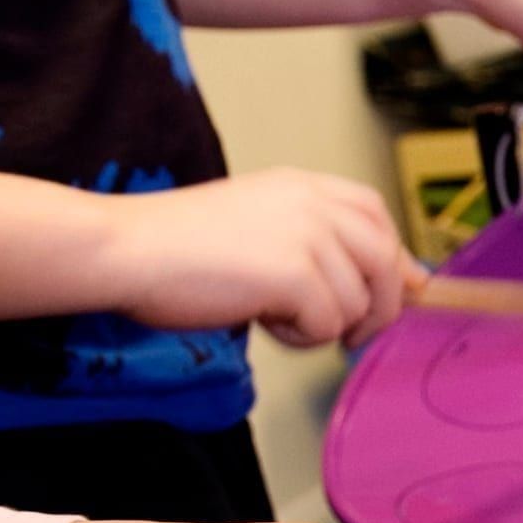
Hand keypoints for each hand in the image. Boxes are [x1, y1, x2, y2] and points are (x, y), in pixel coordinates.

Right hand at [102, 168, 421, 349]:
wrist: (126, 250)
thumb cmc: (180, 248)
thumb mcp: (261, 227)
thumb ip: (318, 242)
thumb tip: (388, 277)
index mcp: (303, 186)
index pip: (376, 215)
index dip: (394, 259)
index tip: (396, 293)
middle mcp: (313, 204)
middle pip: (387, 262)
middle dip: (378, 309)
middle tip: (347, 335)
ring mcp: (308, 235)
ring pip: (359, 303)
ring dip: (322, 325)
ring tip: (270, 312)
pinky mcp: (298, 272)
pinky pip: (328, 325)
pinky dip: (298, 336)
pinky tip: (258, 317)